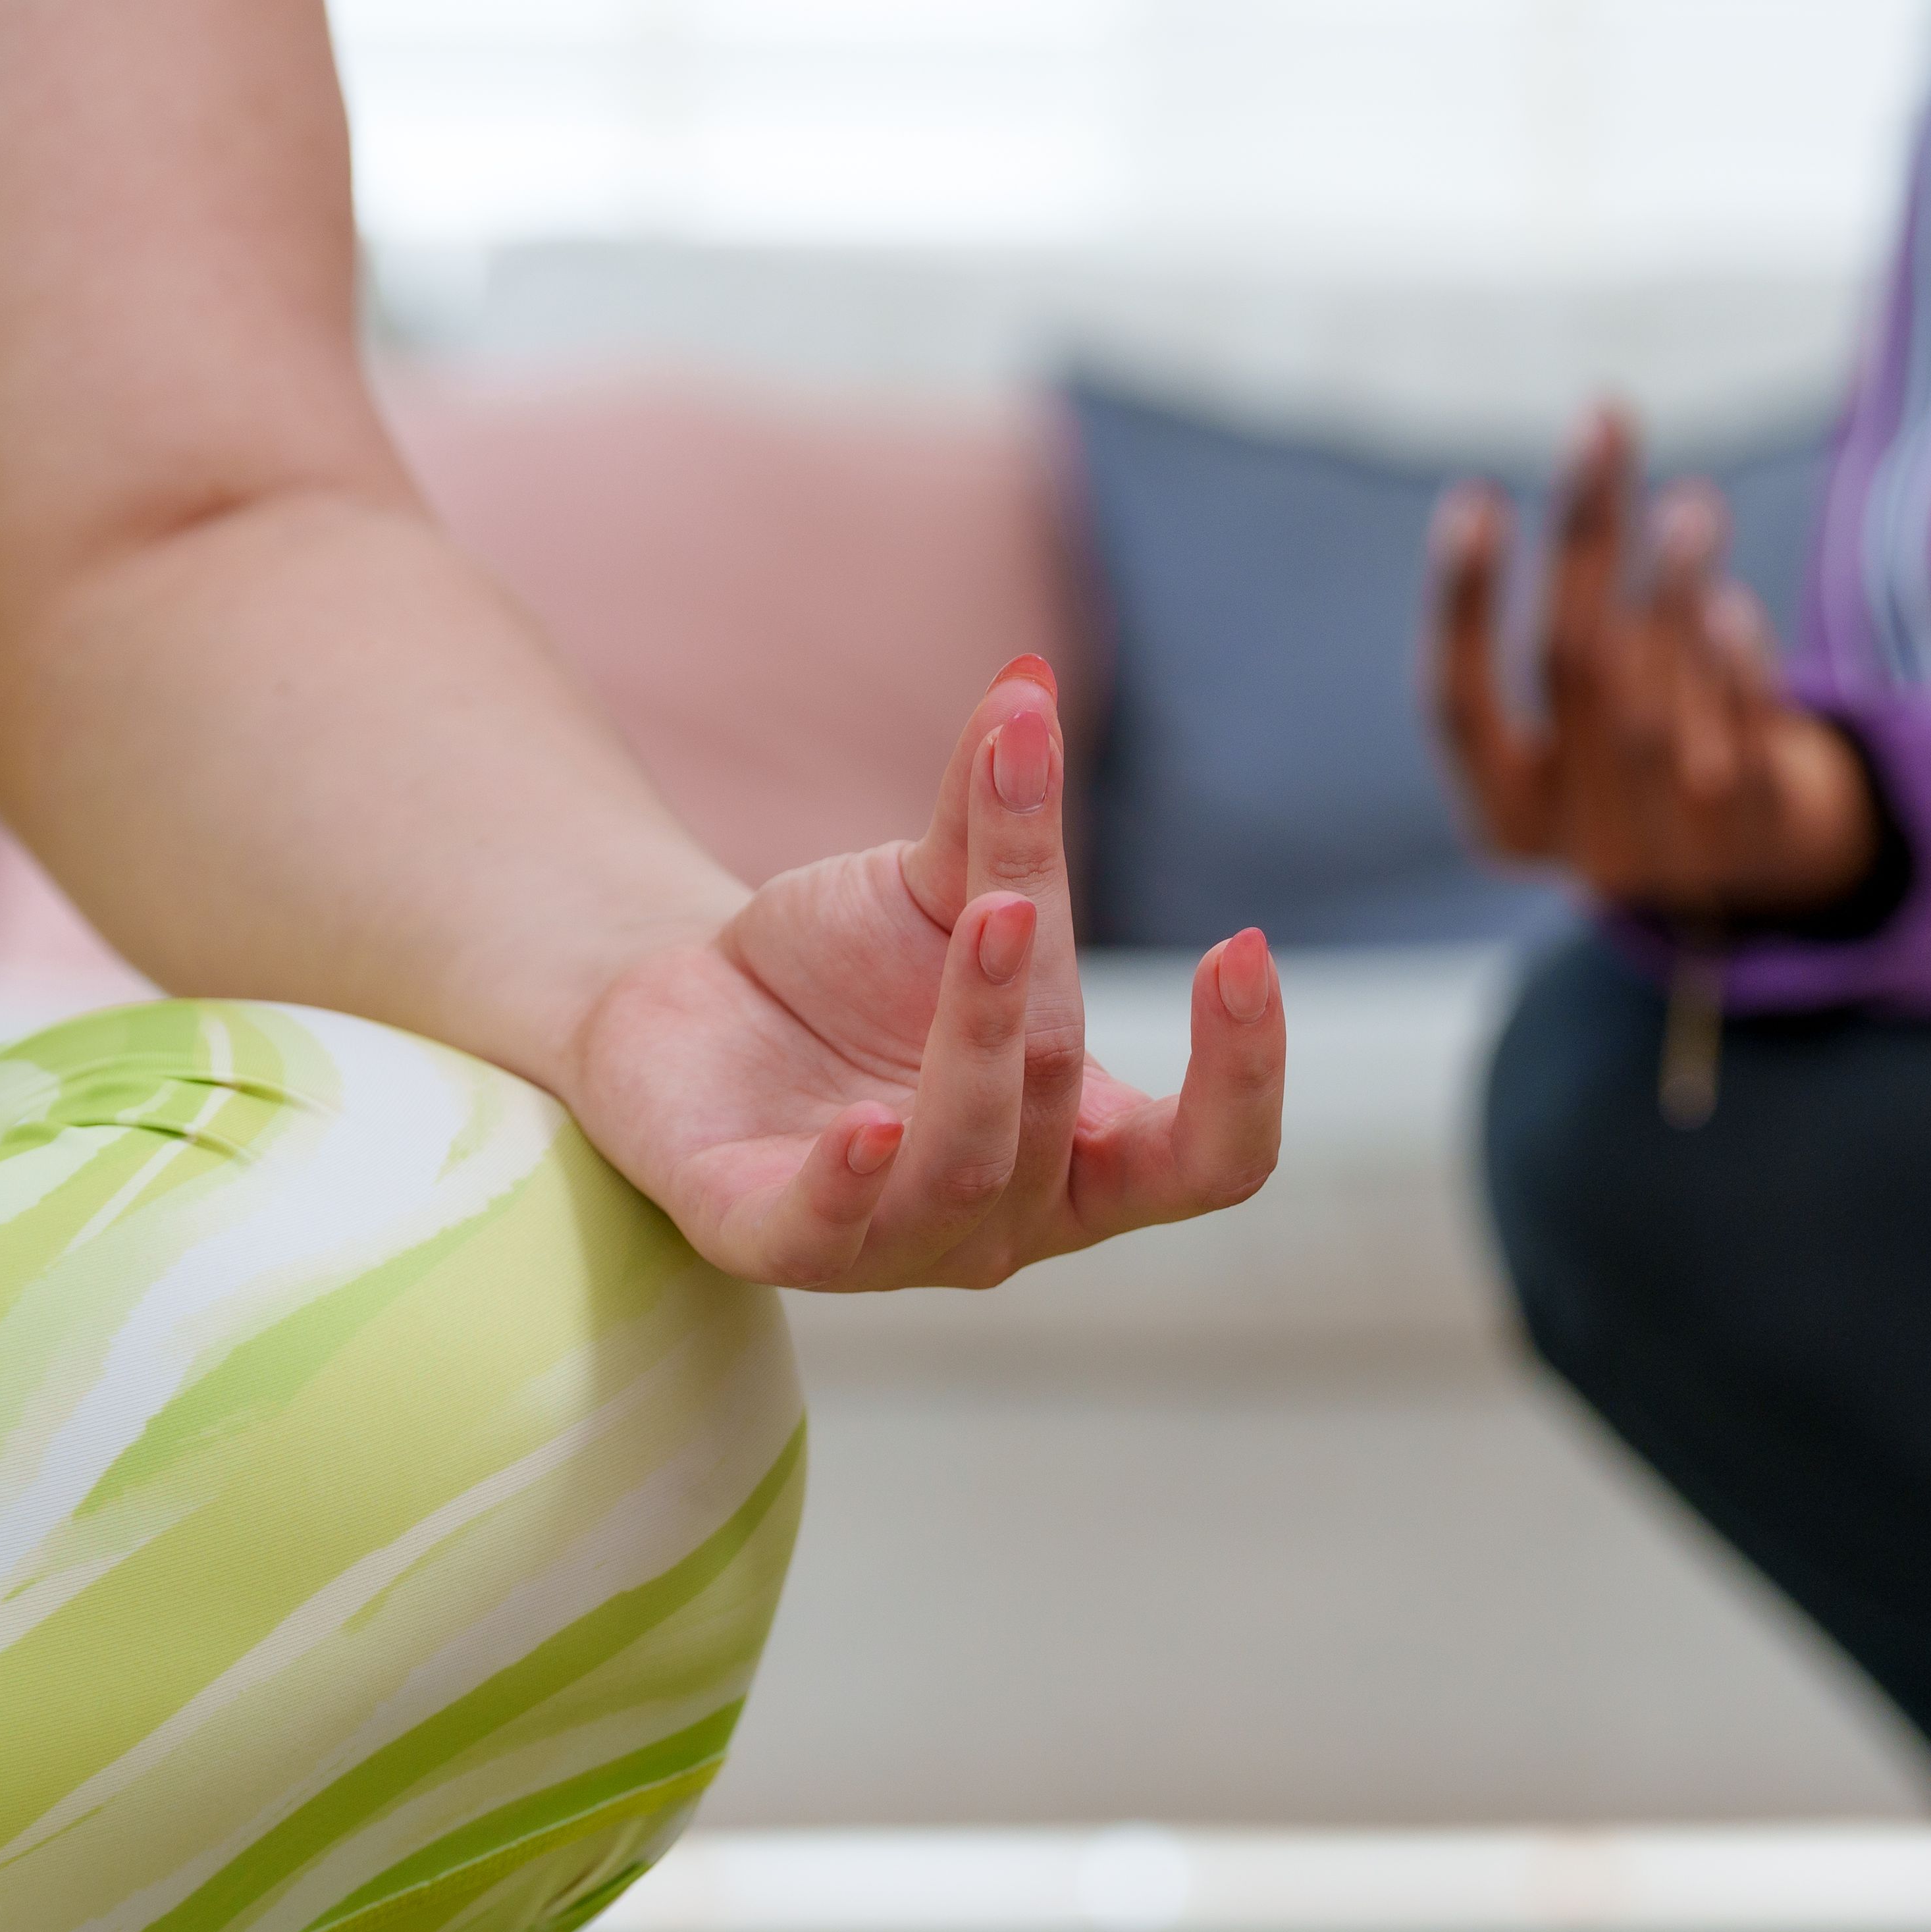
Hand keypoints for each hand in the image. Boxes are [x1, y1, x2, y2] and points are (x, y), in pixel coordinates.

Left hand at [566, 659, 1286, 1290]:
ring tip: (983, 925)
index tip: (1243, 945)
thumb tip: (1028, 685)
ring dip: (977, 1045)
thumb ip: (995, 816)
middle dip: (1039, 993)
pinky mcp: (772, 1242)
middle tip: (1014, 892)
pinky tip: (866, 1122)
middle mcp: (1008, 1219)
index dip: (1246, 1073)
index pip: (1214, 1159)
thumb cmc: (842, 974)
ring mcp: (897, 1246)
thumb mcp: (934, 891)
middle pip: (1059, 1104)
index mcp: (1085, 1153)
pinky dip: (852, 1179)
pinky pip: (828, 1233)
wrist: (684, 1011)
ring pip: (966, 1166)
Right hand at [1431, 404, 1882, 916]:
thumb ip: (1587, 615)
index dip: (1461, 601)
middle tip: (1600, 422)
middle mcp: (1578, 848)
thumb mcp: (1600, 711)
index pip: (1456, 704)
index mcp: (1506, 822)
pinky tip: (1728, 603)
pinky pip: (1742, 732)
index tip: (1475, 497)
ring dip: (1670, 585)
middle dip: (1582, 534)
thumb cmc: (1659, 757)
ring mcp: (1672, 852)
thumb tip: (1599, 447)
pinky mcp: (1759, 837)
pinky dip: (1733, 661)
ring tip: (1690, 508)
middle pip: (1568, 668)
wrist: (1777, 868)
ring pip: (1655, 700)